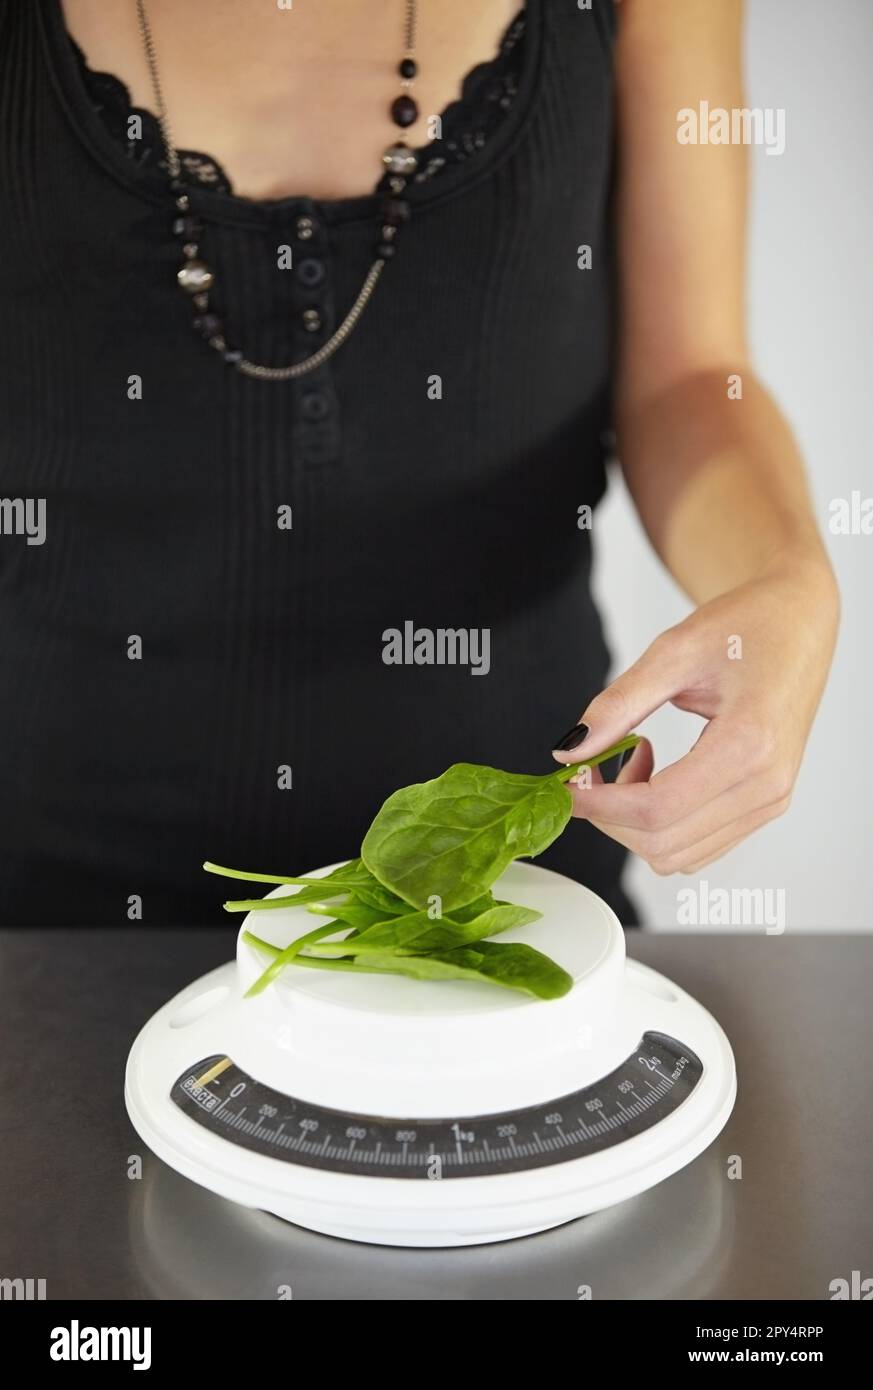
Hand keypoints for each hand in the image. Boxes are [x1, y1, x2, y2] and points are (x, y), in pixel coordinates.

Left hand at [551, 550, 838, 874]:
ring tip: (633, 757)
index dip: (599, 804)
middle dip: (610, 814)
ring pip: (677, 855)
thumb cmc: (746, 626)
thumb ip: (618, 705)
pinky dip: (661, 822)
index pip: (657, 809)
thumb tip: (568, 750)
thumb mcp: (674, 651)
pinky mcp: (765, 806)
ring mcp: (770, 802)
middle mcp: (766, 786)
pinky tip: (657, 773)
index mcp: (749, 744)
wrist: (798, 624)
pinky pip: (698, 844)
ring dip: (634, 821)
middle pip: (662, 842)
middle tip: (592, 764)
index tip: (565, 782)